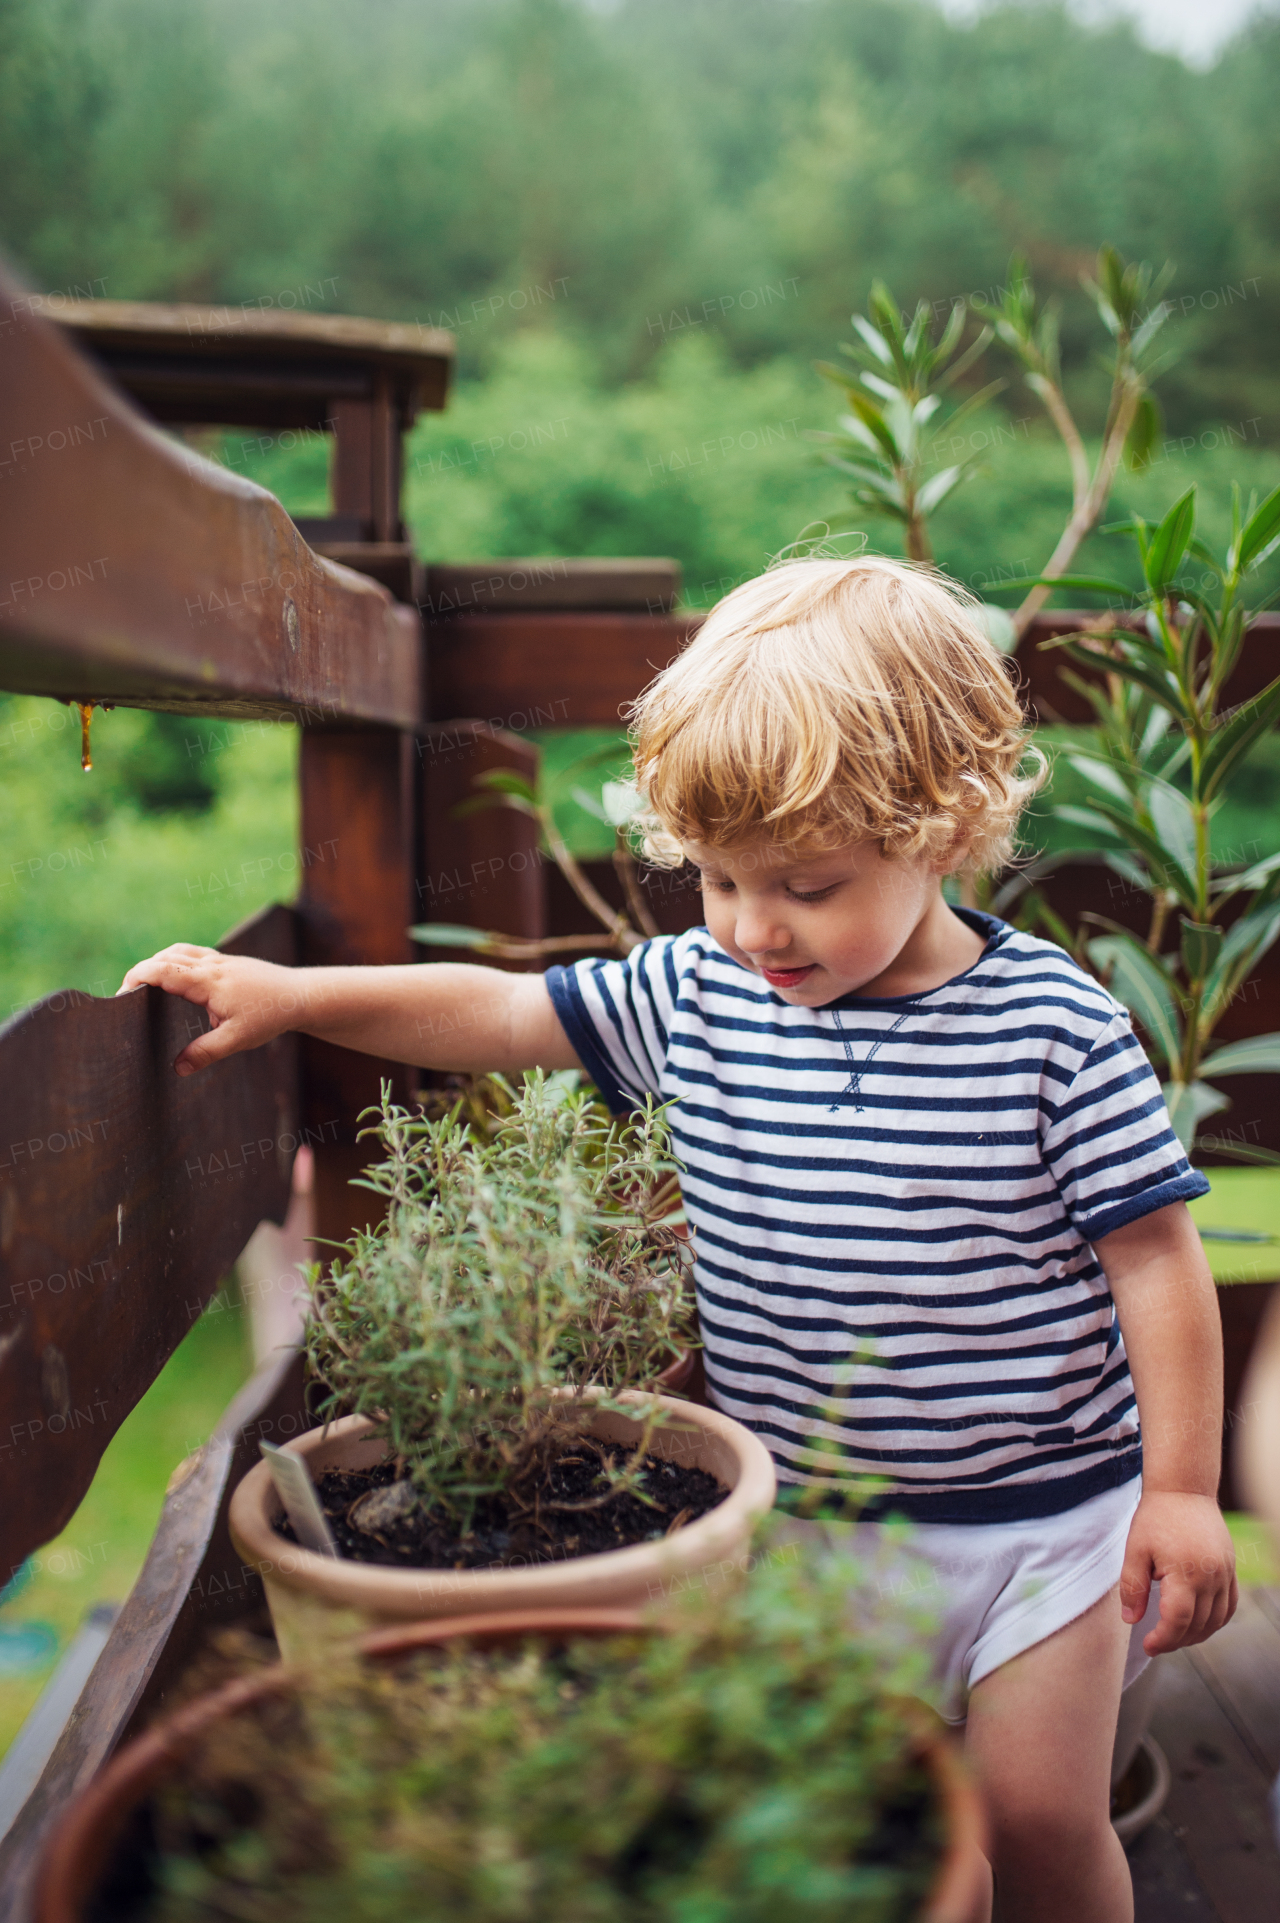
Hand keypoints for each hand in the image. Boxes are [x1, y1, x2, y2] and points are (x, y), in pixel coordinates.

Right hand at [117, 944, 301, 1075]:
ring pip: (179, 951)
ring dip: (158, 962)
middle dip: (141, 972)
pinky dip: (176, 960)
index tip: (121, 995)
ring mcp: (220, 960)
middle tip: (126, 995)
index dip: (137, 978)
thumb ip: (206, 1052)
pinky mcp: (228, 961)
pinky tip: (176, 978)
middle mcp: (211, 965)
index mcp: (209, 981)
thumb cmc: (271, 1016)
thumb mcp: (238, 1039)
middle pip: (165, 957)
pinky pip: (193, 953)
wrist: (301, 995)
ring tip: (145, 985)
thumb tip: (176, 1068)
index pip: (163, 970)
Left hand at [1119, 1489, 1237, 1654]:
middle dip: (1176, 1641)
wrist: (1184, 1489)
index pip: (1178, 1622)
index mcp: (1185, 1574)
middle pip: (1198, 1625)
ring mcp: (1224, 1574)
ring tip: (1174, 1636)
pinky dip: (1216, 1621)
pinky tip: (1199, 1624)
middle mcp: (1211, 1577)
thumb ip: (1133, 1587)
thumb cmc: (1156, 1517)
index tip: (1147, 1646)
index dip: (1163, 1640)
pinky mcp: (1230, 1569)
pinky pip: (1229, 1605)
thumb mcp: (1135, 1550)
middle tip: (1156, 1643)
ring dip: (1197, 1635)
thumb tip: (1131, 1620)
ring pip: (1216, 1620)